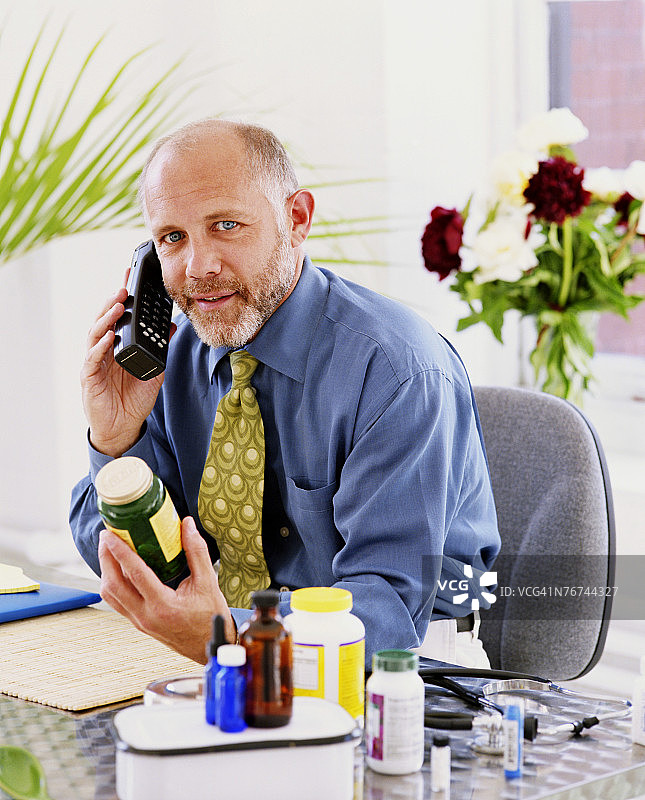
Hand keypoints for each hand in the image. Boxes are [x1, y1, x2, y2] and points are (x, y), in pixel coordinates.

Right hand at [81, 277, 173, 456]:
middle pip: (104, 320)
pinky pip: (93, 358)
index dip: (122, 299)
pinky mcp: (89, 377)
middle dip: (113, 303)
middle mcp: (104, 351)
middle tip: (124, 288)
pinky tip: (109, 336)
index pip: (118, 318)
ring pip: (96, 334)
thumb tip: (172, 328)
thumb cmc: (133, 400)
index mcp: (118, 347)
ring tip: (117, 305)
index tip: (130, 279)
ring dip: (106, 318)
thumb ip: (161, 349)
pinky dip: (101, 346)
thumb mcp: (154, 371)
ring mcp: (95, 363)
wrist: (123, 428)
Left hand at [98, 516, 234, 663]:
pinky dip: (113, 582)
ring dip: (106, 571)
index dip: (120, 552)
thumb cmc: (209, 618)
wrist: (207, 645)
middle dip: (105, 558)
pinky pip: (117, 601)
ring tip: (109, 550)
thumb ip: (197, 552)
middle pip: (113, 585)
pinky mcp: (138, 622)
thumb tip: (187, 526)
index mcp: (163, 606)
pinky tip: (118, 569)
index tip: (111, 535)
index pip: (135, 574)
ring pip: (110, 595)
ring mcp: (139, 621)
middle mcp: (146, 616)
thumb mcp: (208, 582)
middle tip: (106, 537)